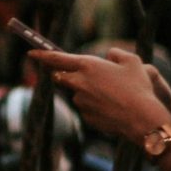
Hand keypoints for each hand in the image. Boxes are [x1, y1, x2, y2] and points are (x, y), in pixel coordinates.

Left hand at [27, 48, 170, 145]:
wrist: (140, 117)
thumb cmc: (138, 87)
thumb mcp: (133, 62)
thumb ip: (117, 54)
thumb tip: (109, 55)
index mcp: (88, 65)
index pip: (57, 58)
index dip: (42, 55)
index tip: (30, 53)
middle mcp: (79, 83)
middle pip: (60, 77)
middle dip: (63, 75)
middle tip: (82, 76)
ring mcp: (79, 101)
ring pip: (77, 94)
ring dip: (88, 93)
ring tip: (114, 95)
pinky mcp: (84, 116)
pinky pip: (87, 108)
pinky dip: (96, 107)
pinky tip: (113, 108)